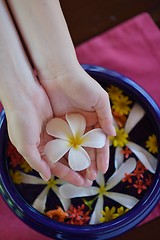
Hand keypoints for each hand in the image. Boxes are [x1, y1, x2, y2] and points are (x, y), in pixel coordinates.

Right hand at [5, 77, 91, 185]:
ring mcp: (56, 132)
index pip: (57, 167)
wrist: (24, 95)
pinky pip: (74, 133)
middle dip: (79, 168)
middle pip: (67, 159)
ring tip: (94, 164)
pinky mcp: (61, 121)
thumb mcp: (25, 146)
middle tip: (92, 177)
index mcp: (39, 151)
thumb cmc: (20, 121)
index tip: (82, 183)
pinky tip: (91, 145)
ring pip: (72, 147)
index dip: (69, 176)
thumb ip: (36, 162)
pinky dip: (82, 140)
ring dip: (82, 155)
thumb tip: (47, 177)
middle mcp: (48, 143)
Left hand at [39, 65, 115, 180]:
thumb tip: (112, 134)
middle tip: (89, 179)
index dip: (102, 156)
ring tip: (79, 177)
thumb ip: (106, 117)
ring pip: (74, 148)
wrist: (58, 73)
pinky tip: (65, 164)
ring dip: (77, 162)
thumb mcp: (100, 99)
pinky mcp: (56, 125)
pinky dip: (63, 154)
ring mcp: (69, 126)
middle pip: (87, 148)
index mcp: (95, 119)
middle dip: (89, 163)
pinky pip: (61, 143)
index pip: (99, 142)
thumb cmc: (82, 84)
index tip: (102, 170)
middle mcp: (82, 125)